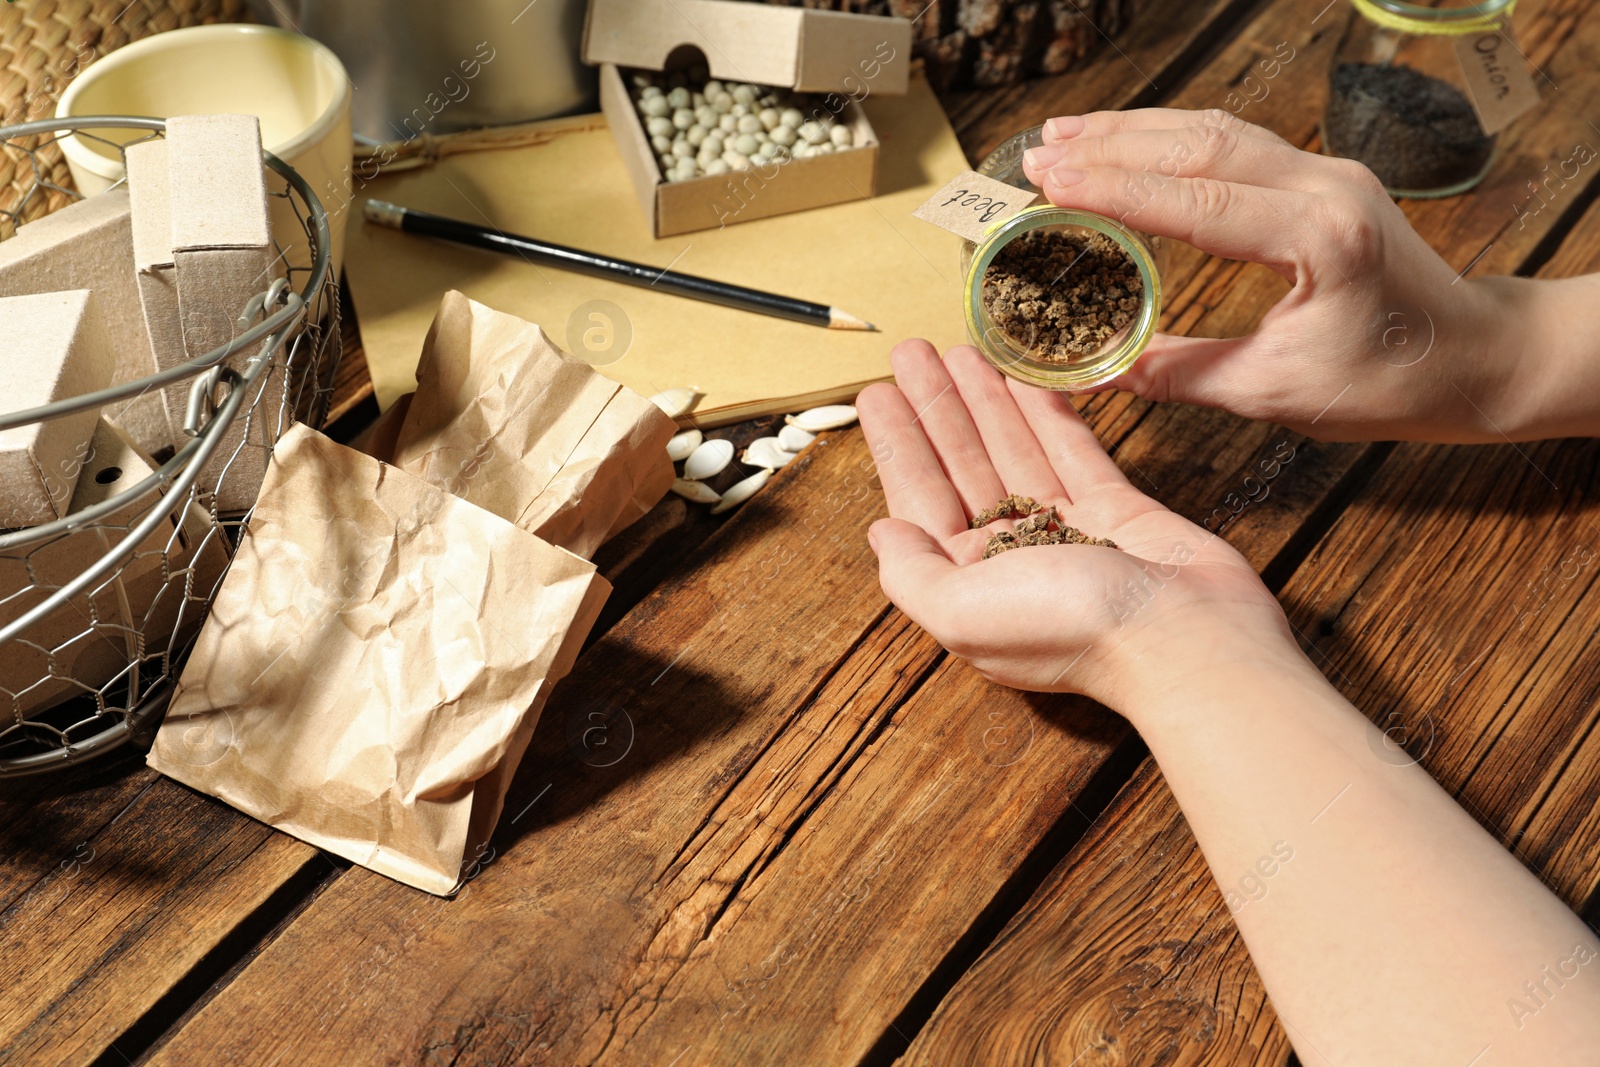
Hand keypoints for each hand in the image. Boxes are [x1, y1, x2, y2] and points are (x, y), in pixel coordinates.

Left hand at [860, 340, 1296, 714]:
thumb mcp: (961, 613)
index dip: (897, 443)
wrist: (1182, 639)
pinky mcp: (1117, 513)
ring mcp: (1065, 533)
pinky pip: (1071, 451)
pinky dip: (1045, 413)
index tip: (876, 392)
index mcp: (967, 585)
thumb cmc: (1068, 630)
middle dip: (935, 408)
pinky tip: (1023, 377)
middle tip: (912, 351)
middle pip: (961, 466)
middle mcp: (1010, 558)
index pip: (919, 499)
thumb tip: (880, 532)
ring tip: (961, 348)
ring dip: (984, 401)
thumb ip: (911, 573)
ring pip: (1013, 451)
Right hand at [1018, 108, 1527, 442]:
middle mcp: (1323, 187)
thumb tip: (1099, 375)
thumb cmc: (1389, 382)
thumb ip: (1182, 374)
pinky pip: (1235, 143)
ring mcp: (1325, 173)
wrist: (1473, 357)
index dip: (1116, 191)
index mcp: (1318, 238)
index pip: (1197, 201)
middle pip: (1201, 146)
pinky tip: (1130, 143)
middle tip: (1038, 156)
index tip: (1050, 185)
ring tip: (1065, 136)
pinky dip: (1172, 139)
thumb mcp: (1275, 391)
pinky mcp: (1320, 178)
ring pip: (1216, 132)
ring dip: (1136, 130)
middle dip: (1112, 146)